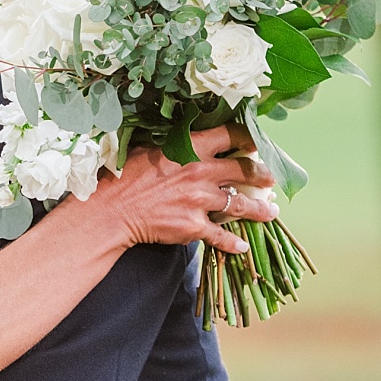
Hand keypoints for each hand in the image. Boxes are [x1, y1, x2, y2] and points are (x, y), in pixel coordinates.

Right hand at [93, 125, 278, 255]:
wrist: (109, 212)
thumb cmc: (122, 177)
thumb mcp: (148, 149)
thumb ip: (174, 145)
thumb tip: (187, 141)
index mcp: (191, 148)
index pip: (231, 134)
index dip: (249, 137)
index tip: (256, 142)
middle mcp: (201, 172)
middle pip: (245, 170)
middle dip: (262, 175)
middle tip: (270, 178)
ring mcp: (200, 201)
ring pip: (241, 204)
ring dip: (260, 210)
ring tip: (270, 212)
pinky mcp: (193, 226)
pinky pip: (221, 236)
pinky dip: (233, 243)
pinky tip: (242, 246)